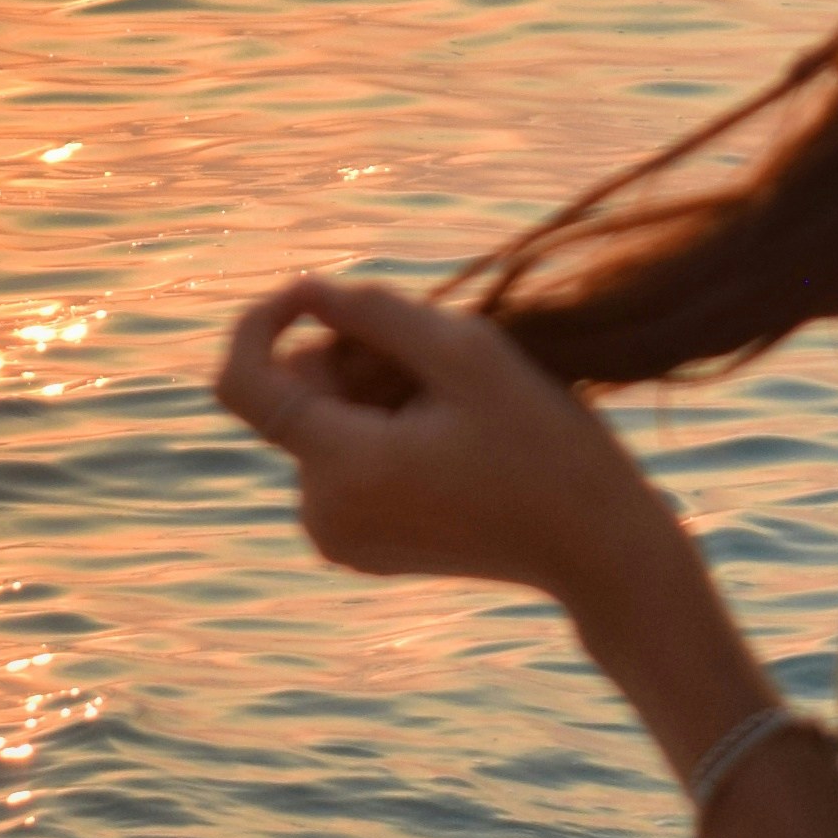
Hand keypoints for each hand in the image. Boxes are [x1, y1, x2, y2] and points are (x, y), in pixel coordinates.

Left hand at [213, 271, 674, 612]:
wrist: (594, 548)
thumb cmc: (544, 445)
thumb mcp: (468, 355)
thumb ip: (373, 313)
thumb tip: (305, 289)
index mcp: (344, 469)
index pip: (243, 382)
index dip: (260, 321)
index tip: (311, 294)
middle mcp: (321, 513)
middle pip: (295, 397)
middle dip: (350, 362)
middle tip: (437, 367)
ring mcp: (336, 537)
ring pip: (321, 424)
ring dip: (371, 396)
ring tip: (454, 411)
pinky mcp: (354, 545)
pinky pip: (340, 461)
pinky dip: (379, 433)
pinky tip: (448, 443)